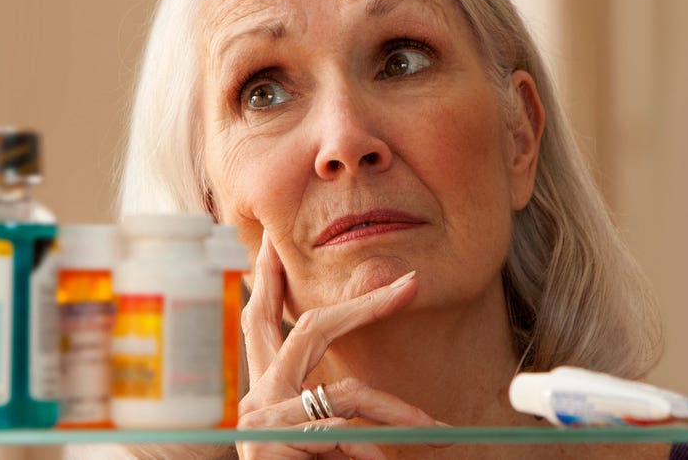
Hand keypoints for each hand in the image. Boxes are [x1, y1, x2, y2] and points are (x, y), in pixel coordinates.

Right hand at [236, 231, 444, 459]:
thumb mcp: (322, 447)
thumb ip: (337, 421)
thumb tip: (382, 417)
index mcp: (263, 390)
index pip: (262, 321)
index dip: (273, 282)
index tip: (277, 248)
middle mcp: (255, 397)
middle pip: (306, 329)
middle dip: (359, 305)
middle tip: (406, 286)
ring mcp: (260, 418)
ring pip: (346, 393)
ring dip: (397, 413)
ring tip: (433, 432)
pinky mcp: (272, 441)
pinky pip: (341, 432)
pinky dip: (373, 448)